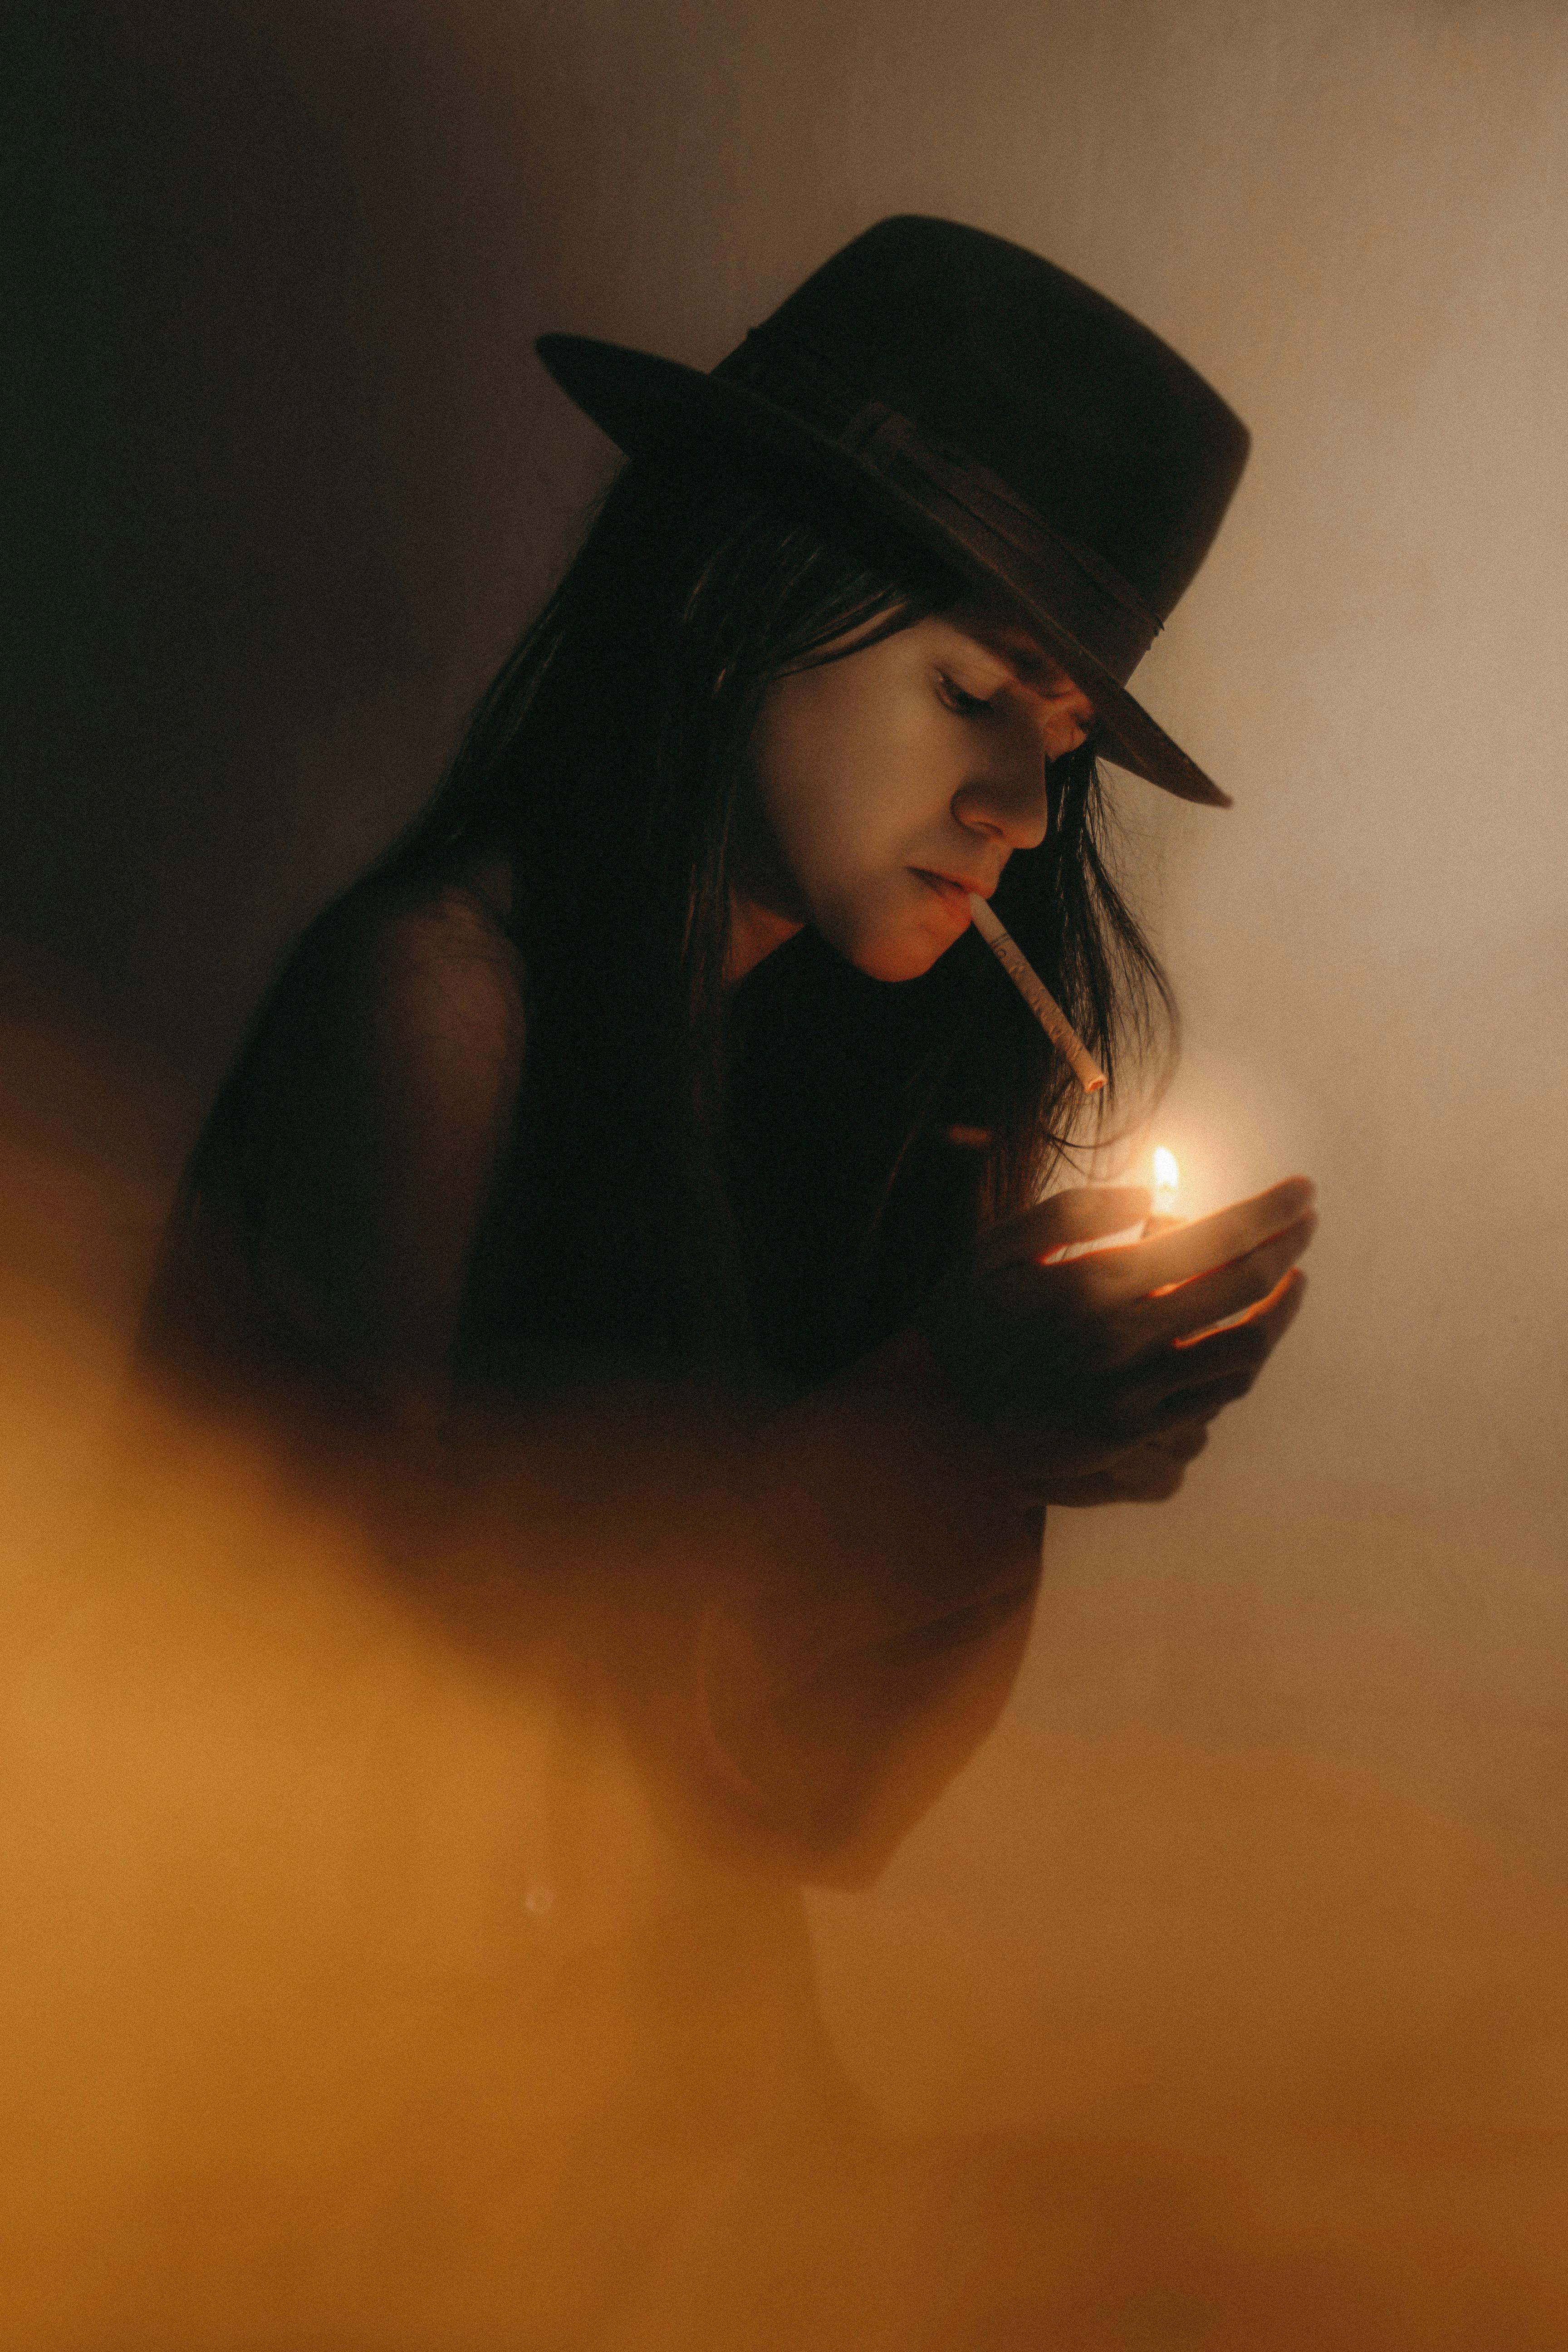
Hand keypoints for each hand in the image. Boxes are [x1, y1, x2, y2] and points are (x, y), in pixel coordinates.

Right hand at [916, 1177, 1316, 1506]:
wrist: (931, 1428)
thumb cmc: (960, 1327)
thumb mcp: (995, 1249)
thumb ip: (1074, 1214)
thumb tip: (1151, 1194)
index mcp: (1098, 1283)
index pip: (1216, 1237)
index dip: (1270, 1210)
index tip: (1302, 1191)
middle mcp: (1128, 1338)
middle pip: (1244, 1288)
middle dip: (1289, 1245)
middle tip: (1307, 1220)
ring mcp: (1137, 1393)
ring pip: (1245, 1348)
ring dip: (1281, 1308)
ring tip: (1292, 1277)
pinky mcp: (1136, 1434)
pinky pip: (1217, 1398)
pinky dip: (1246, 1360)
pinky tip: (1250, 1335)